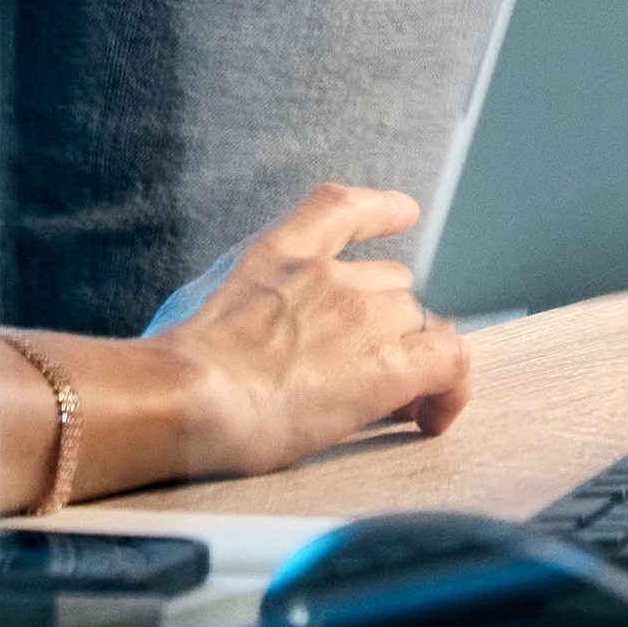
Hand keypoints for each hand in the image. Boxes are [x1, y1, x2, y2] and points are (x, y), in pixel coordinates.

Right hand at [145, 185, 471, 477]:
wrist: (186, 393)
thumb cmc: (175, 365)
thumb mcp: (198, 305)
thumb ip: (238, 304)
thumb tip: (237, 337)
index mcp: (277, 253)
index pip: (340, 208)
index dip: (380, 210)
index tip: (405, 212)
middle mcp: (328, 275)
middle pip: (393, 285)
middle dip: (390, 325)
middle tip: (377, 369)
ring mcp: (361, 316)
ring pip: (422, 323)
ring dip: (414, 358)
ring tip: (403, 404)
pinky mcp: (386, 366)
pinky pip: (450, 363)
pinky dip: (452, 390)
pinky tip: (433, 418)